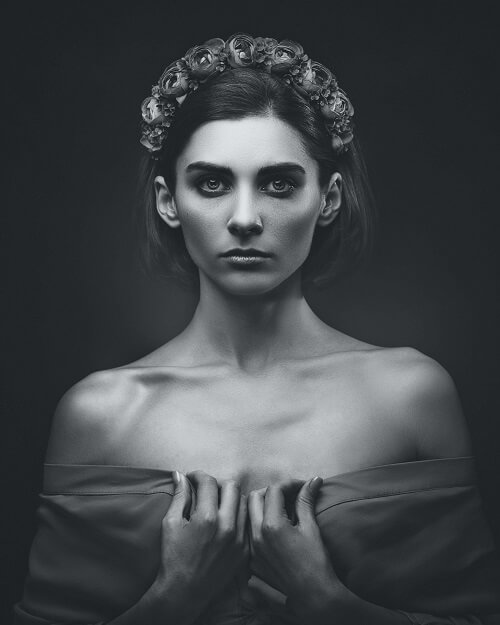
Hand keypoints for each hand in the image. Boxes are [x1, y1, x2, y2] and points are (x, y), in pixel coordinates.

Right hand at [152, 470, 248, 622]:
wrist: (184, 591)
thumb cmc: (173, 557)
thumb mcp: (170, 523)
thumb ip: (179, 496)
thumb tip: (180, 475)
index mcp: (207, 517)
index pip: (209, 482)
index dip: (198, 475)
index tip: (192, 478)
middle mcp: (227, 526)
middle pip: (232, 486)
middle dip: (217, 483)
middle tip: (206, 489)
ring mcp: (239, 539)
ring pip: (244, 502)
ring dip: (231, 497)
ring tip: (217, 503)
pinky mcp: (245, 550)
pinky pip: (247, 522)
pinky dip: (238, 515)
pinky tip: (226, 519)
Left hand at [248, 477, 343, 622]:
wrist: (313, 598)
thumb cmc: (316, 563)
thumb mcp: (311, 528)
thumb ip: (306, 501)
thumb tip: (314, 480)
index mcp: (272, 525)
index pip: (274, 490)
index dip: (290, 484)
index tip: (302, 486)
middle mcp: (257, 535)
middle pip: (255, 497)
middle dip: (272, 492)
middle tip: (289, 496)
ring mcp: (252, 549)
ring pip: (248, 515)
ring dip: (262, 507)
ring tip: (280, 510)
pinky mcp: (251, 561)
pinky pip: (248, 534)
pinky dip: (258, 524)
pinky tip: (274, 529)